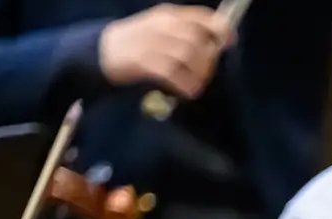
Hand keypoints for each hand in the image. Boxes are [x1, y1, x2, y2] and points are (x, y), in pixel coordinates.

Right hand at [97, 4, 231, 98]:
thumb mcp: (161, 28)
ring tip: (196, 83)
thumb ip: (187, 32)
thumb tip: (218, 42)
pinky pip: (173, 73)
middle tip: (205, 72)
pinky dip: (185, 85)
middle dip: (208, 59)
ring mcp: (152, 42)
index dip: (221, 29)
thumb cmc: (139, 42)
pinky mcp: (143, 61)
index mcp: (169, 15)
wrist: (102, 50)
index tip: (229, 41)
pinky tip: (187, 91)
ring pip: (188, 56)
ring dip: (198, 74)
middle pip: (198, 40)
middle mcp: (162, 25)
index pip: (202, 17)